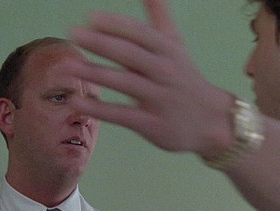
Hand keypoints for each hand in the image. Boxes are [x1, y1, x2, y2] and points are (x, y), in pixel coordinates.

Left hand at [68, 0, 232, 156]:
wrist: (212, 122)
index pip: (141, 34)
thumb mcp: (176, 46)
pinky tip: (75, 101)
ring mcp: (159, 99)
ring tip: (67, 66)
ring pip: (124, 83)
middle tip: (74, 33)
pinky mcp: (153, 125)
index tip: (92, 17)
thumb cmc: (185, 79)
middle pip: (131, 55)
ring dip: (94, 73)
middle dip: (102, 43)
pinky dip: (98, 108)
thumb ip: (159, 17)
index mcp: (169, 51)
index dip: (117, 25)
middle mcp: (165, 73)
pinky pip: (122, 115)